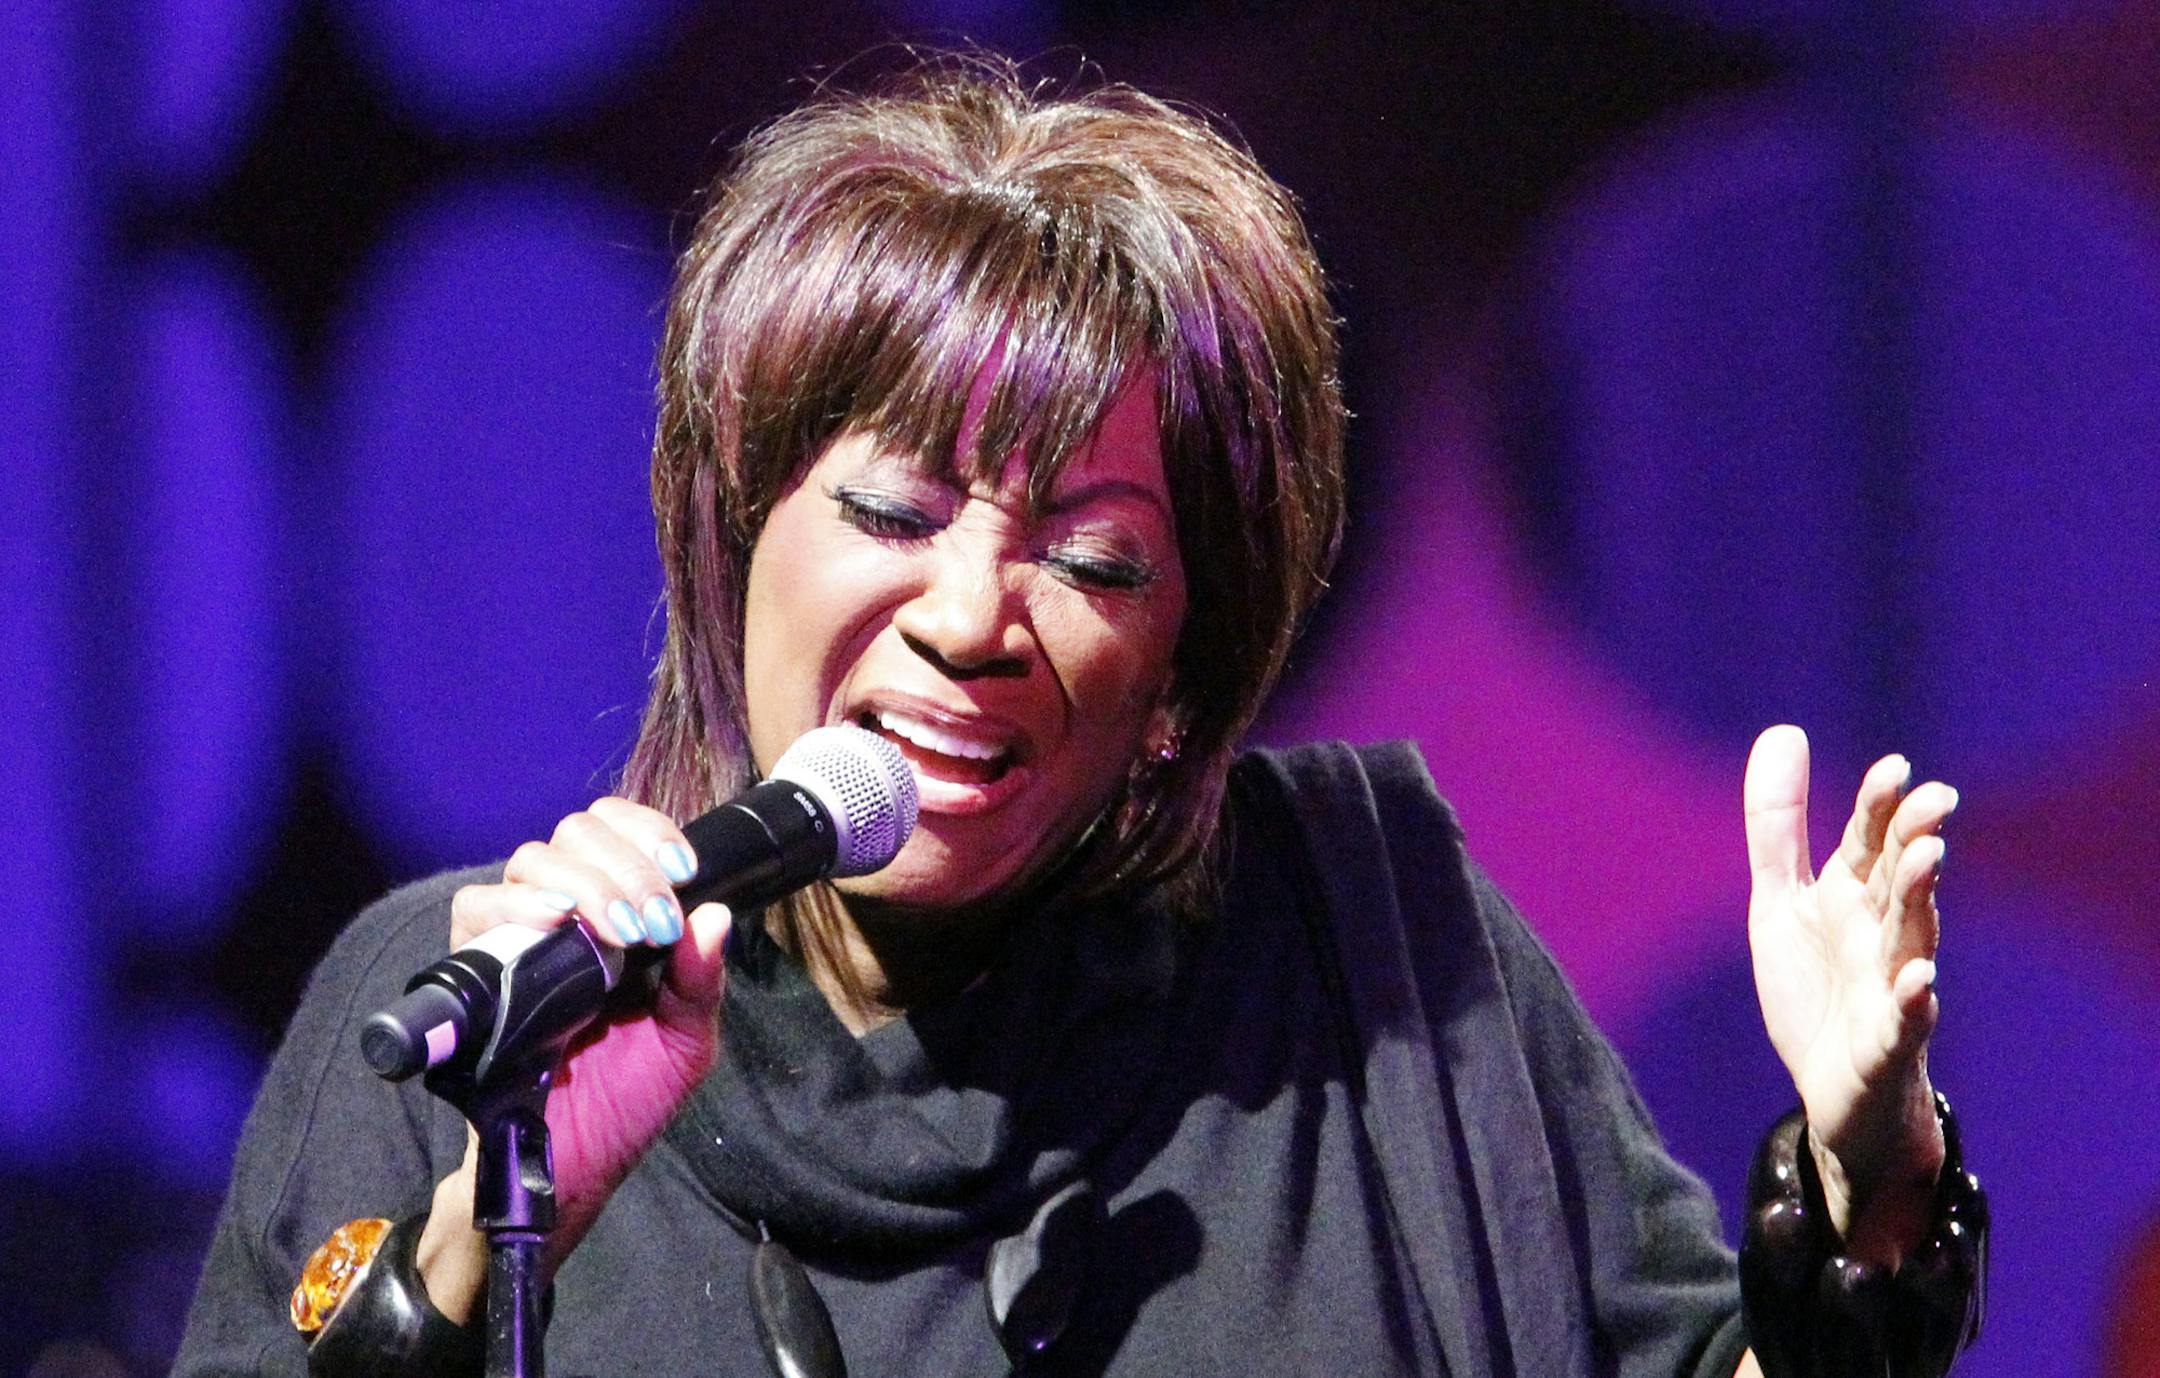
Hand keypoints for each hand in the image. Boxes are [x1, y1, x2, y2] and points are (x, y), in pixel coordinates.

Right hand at [414, 798, 730, 1320]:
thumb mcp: (685, 1044)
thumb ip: (700, 983)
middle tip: (654, 920)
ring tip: (619, 932)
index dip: (646, 832)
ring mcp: (515, 938)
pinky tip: (555, 922)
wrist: (570, 1169)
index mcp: (615, 917)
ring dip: (586, 883)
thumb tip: (716, 916)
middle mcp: (563, 916)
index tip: (682, 870)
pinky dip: (516, 905)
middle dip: (625, 866)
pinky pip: (476, 909)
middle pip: (573, 834)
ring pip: (531, 862)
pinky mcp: (475, 970)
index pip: (615, 830)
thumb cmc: (626, 1104)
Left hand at [1743, 725, 1954, 1262]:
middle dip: (1914, 840)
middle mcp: (1880, 934)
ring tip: (1926, 859)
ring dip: (1919, 899)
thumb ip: (1778, 825)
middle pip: (1899, 881)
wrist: (1834, 1093)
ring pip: (1912, 937)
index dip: (1880, 806)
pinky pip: (1906, 1020)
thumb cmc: (1818, 989)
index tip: (1893, 768)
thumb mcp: (1781, 901)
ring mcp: (1890, 987)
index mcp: (1852, 896)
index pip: (1869, 841)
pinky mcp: (1888, 1043)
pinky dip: (1914, 999)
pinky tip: (1918, 979)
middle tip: (1933, 802)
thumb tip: (1783, 731)